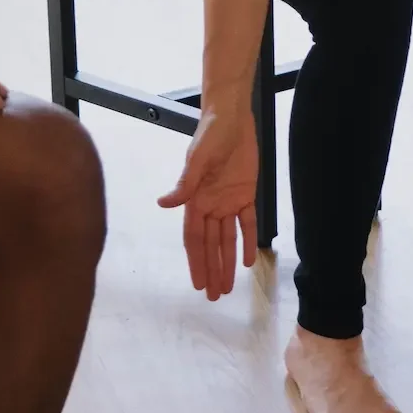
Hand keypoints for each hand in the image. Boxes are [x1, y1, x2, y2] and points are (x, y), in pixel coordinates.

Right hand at [160, 106, 258, 300]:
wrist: (231, 117)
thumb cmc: (210, 135)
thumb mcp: (197, 159)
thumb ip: (185, 184)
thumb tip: (163, 204)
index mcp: (195, 199)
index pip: (195, 238)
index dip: (196, 261)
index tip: (198, 283)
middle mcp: (210, 205)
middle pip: (210, 244)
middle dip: (211, 269)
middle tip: (214, 295)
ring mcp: (228, 200)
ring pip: (227, 238)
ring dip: (227, 261)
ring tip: (228, 286)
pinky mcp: (246, 193)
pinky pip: (247, 222)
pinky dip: (248, 240)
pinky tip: (249, 260)